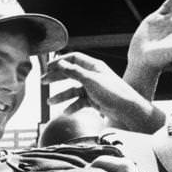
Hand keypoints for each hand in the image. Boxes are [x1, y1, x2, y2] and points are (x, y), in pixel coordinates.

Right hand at [45, 52, 164, 132]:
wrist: (128, 110)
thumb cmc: (113, 93)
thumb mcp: (90, 81)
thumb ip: (74, 72)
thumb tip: (59, 63)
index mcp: (94, 66)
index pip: (73, 58)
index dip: (59, 61)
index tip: (47, 67)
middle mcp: (93, 75)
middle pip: (70, 73)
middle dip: (56, 78)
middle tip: (42, 82)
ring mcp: (93, 88)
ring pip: (73, 90)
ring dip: (61, 95)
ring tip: (50, 102)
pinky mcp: (95, 100)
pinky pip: (80, 102)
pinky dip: (72, 106)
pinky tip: (66, 112)